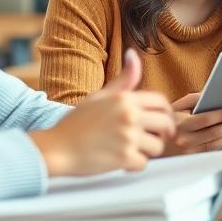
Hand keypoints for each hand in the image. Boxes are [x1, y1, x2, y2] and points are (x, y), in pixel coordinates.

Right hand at [29, 50, 175, 176]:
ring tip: (132, 150)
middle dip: (162, 133)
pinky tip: (123, 162)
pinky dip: (134, 166)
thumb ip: (122, 80)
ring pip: (158, 146)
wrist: (55, 149)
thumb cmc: (75, 123)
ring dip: (147, 151)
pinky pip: (144, 163)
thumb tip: (133, 54)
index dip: (166, 113)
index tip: (162, 122)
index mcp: (124, 98)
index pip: (161, 102)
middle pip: (166, 124)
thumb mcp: (99, 97)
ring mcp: (128, 137)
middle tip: (153, 139)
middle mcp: (129, 115)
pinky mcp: (124, 158)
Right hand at [165, 92, 221, 154]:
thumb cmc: (165, 121)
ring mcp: (188, 153)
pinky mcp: (191, 160)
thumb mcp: (174, 106)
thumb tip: (211, 95)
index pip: (206, 119)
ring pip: (215, 144)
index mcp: (180, 124)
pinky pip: (211, 152)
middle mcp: (184, 140)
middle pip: (214, 133)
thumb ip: (193, 99)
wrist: (150, 143)